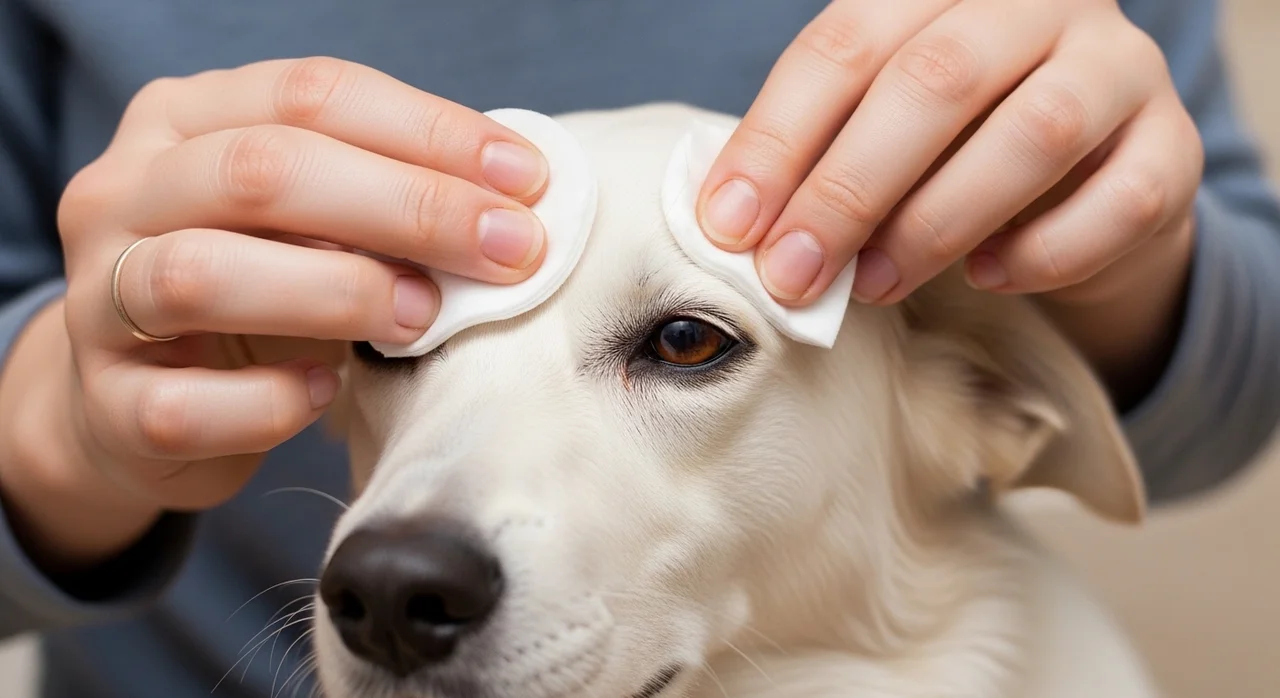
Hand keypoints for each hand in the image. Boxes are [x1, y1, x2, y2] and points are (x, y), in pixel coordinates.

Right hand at [0, 57, 549, 569]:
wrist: (138, 403)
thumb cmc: (258, 290)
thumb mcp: (309, 220)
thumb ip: (383, 196)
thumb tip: (515, 202)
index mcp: (184, 120)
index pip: (311, 94)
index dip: (429, 131)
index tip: (526, 179)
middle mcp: (123, 194)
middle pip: (261, 173)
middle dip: (407, 208)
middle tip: (507, 250)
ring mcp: (95, 301)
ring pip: (200, 276)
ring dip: (335, 292)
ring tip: (421, 317)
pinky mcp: (105, 405)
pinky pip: (181, 405)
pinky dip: (269, 401)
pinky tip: (327, 392)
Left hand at [697, 0, 1201, 308]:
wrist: (1084, 178)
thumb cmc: (953, 149)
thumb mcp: (878, 131)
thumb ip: (820, 155)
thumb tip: (736, 224)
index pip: (844, 44)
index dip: (779, 137)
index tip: (730, 223)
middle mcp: (1035, 5)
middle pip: (936, 80)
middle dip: (848, 188)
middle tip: (792, 273)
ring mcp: (1116, 66)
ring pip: (1034, 132)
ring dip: (937, 222)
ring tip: (873, 285)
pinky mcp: (1171, 147)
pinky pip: (1121, 201)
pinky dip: (1046, 250)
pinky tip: (990, 276)